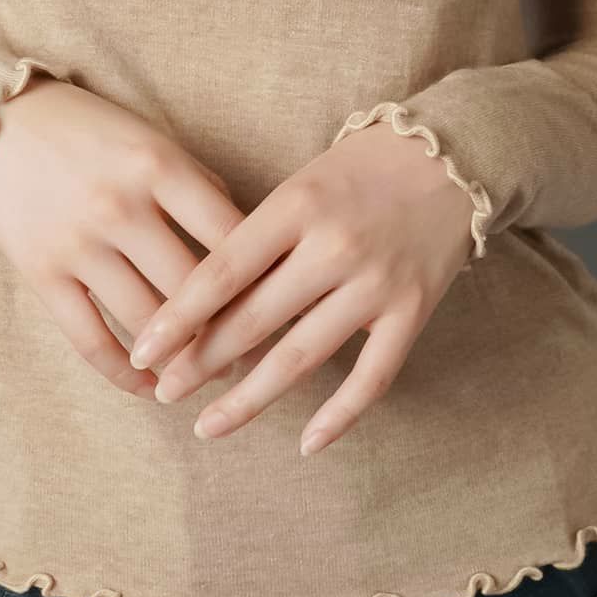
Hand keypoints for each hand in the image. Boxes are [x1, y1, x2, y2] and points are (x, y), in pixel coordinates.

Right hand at [0, 79, 248, 399]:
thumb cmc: (90, 130)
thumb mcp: (150, 139)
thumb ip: (197, 187)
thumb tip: (249, 245)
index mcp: (158, 166)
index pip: (230, 236)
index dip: (266, 280)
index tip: (287, 309)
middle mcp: (120, 206)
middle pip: (194, 290)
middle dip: (232, 332)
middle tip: (259, 357)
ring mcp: (79, 243)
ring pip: (148, 323)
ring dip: (184, 360)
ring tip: (212, 376)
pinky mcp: (42, 272)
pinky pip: (91, 340)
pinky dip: (125, 373)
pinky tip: (151, 387)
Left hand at [124, 121, 478, 453]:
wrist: (452, 153)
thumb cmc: (359, 167)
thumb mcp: (299, 185)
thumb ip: (258, 236)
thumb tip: (202, 304)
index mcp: (295, 206)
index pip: (222, 271)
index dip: (178, 317)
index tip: (143, 349)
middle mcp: (332, 246)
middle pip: (253, 319)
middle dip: (201, 363)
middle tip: (164, 391)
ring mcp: (375, 283)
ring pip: (301, 357)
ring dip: (250, 399)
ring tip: (209, 425)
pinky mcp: (413, 311)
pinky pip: (372, 377)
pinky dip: (339, 416)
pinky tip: (307, 443)